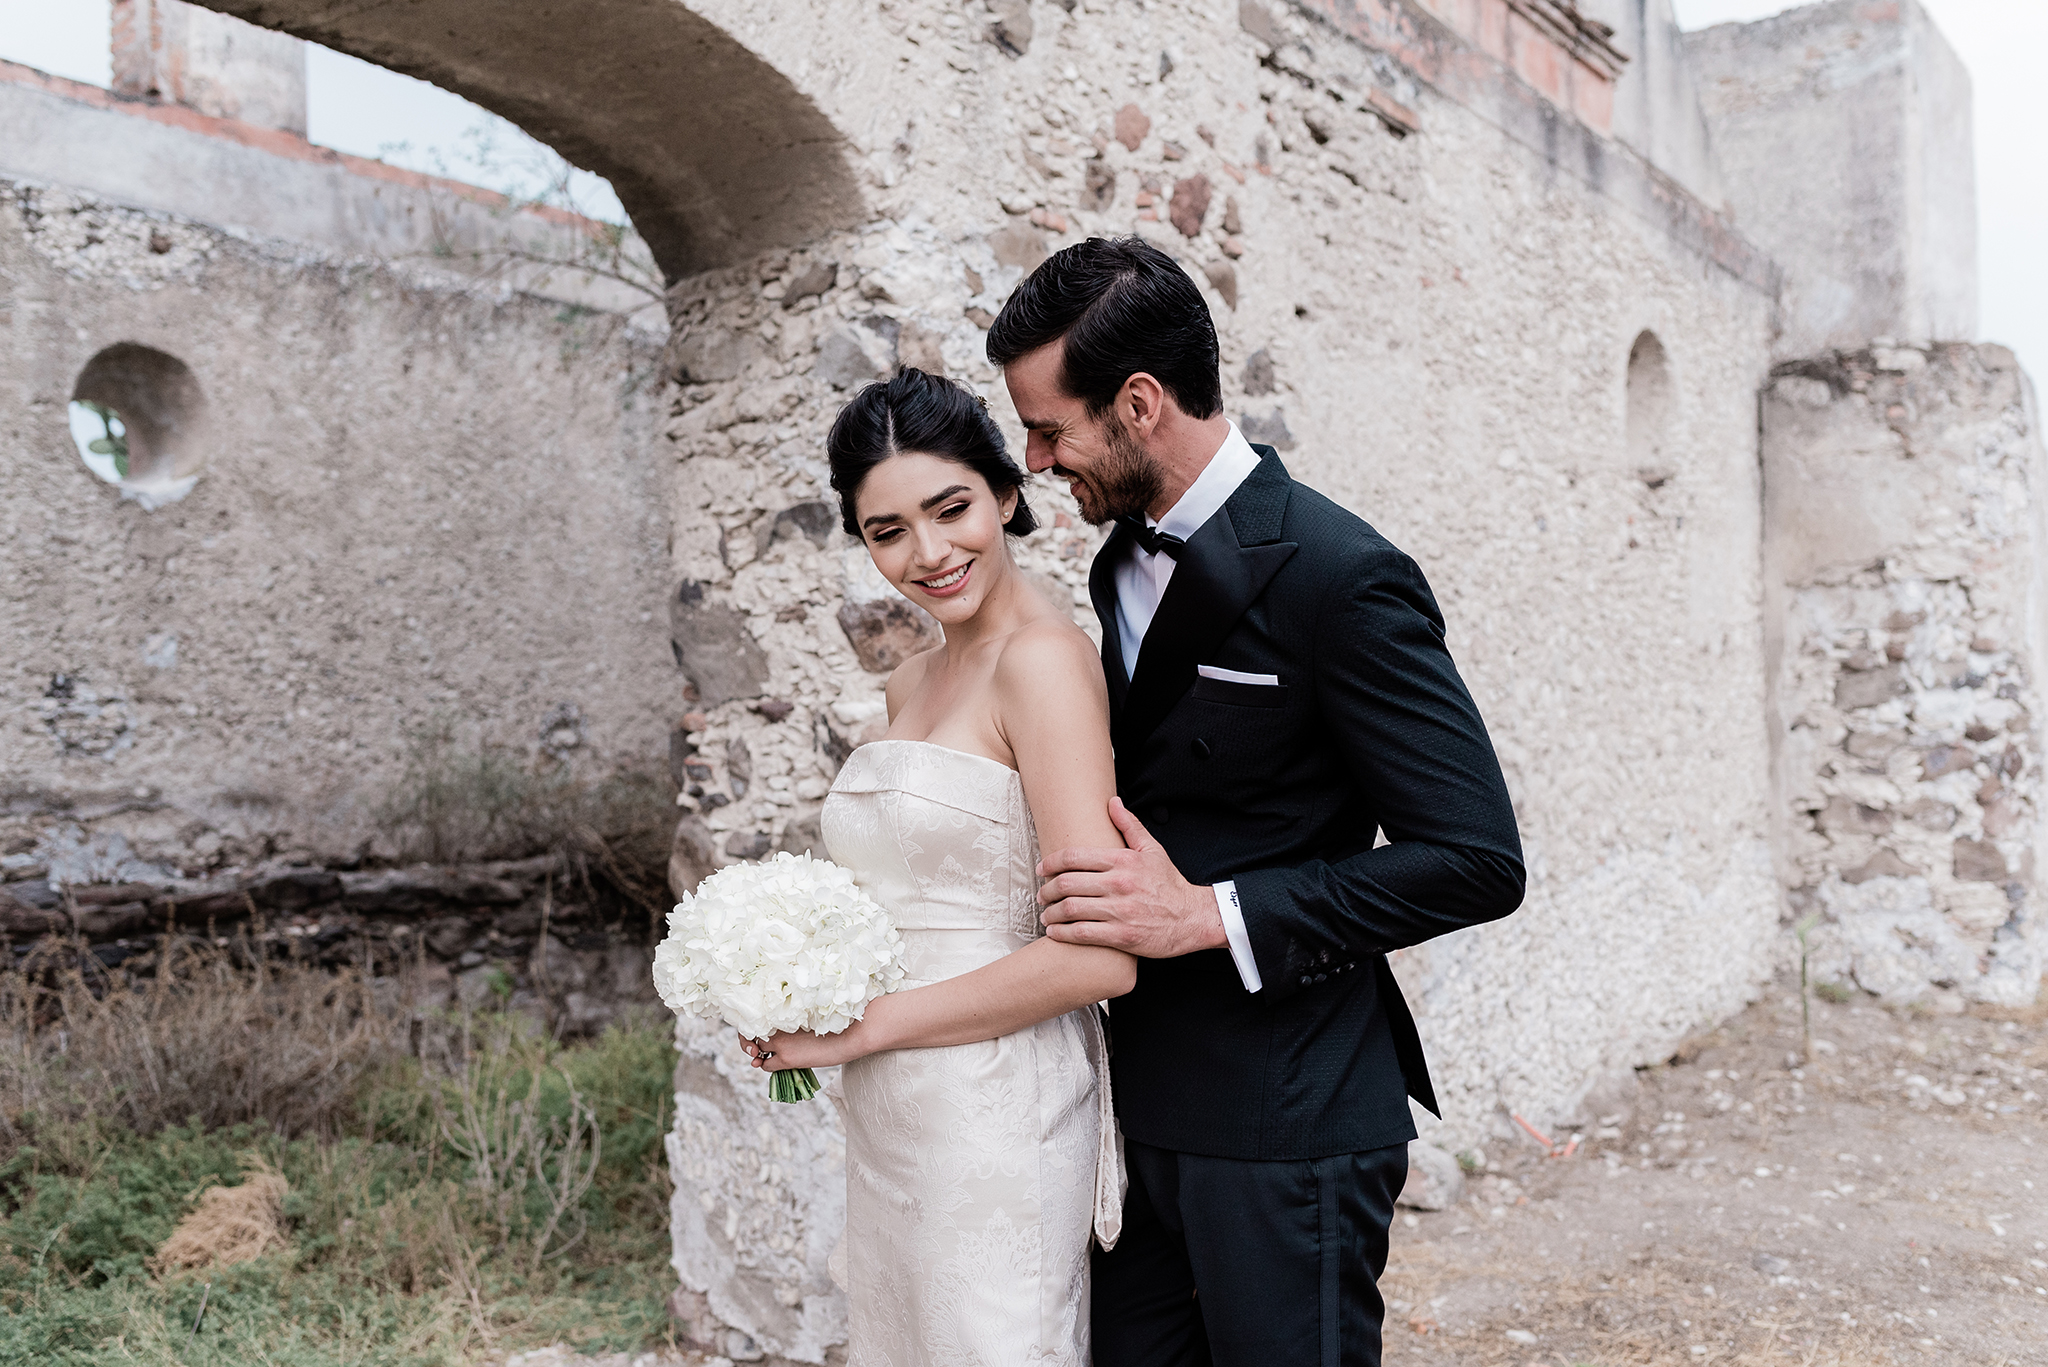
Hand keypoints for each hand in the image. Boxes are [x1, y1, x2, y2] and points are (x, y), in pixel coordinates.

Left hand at [738, 1026, 867, 1071]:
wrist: (851, 1034)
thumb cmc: (837, 1021)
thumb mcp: (811, 1014)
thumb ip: (794, 1019)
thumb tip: (782, 1028)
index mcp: (783, 1008)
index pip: (757, 1015)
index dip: (754, 1024)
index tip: (758, 1031)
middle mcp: (777, 1023)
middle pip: (751, 1032)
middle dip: (751, 1041)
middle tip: (755, 1049)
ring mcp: (780, 1042)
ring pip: (756, 1049)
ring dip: (758, 1053)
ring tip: (761, 1055)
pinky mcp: (786, 1058)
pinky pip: (765, 1065)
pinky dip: (766, 1064)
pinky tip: (774, 1063)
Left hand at [1037, 798, 1226, 957]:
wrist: (1193, 918)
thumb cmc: (1170, 885)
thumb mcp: (1153, 850)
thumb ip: (1129, 826)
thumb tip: (1112, 803)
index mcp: (1123, 860)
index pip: (1074, 856)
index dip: (1050, 862)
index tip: (1042, 868)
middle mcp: (1118, 884)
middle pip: (1067, 883)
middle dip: (1047, 890)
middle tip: (1042, 895)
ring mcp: (1119, 911)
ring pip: (1070, 909)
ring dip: (1051, 913)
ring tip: (1046, 914)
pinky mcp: (1121, 936)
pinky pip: (1082, 933)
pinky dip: (1062, 933)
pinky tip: (1055, 932)